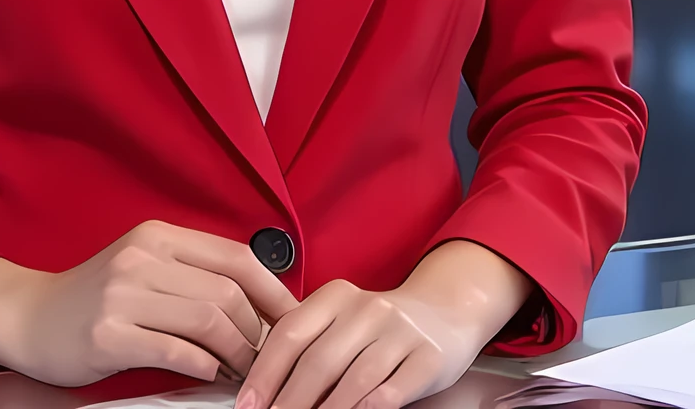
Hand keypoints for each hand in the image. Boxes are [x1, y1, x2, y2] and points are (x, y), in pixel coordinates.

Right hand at [0, 220, 301, 385]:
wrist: (25, 315)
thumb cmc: (92, 297)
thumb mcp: (143, 267)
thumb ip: (193, 275)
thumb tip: (260, 304)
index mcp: (158, 237)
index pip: (237, 258)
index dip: (275, 292)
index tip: (293, 320)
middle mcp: (142, 258)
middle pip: (228, 294)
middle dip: (259, 332)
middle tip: (268, 358)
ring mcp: (123, 295)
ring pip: (208, 322)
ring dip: (237, 354)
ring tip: (243, 372)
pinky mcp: (108, 334)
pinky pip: (176, 352)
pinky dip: (204, 367)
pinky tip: (209, 376)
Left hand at [237, 244, 530, 408]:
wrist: (446, 312)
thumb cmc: (380, 327)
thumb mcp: (342, 321)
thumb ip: (308, 345)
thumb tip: (262, 390)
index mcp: (337, 296)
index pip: (291, 332)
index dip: (265, 373)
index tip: (248, 404)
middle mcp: (368, 309)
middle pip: (318, 361)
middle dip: (289, 400)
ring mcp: (401, 331)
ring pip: (354, 379)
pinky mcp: (428, 357)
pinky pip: (391, 390)